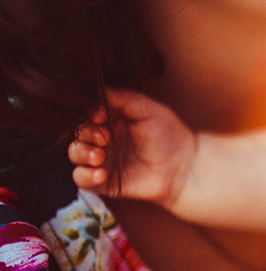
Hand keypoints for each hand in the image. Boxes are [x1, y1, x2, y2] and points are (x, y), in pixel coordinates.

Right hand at [68, 88, 195, 205]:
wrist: (184, 166)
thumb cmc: (170, 136)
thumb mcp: (148, 110)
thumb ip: (123, 98)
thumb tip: (98, 88)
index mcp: (112, 120)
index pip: (87, 113)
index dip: (89, 114)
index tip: (100, 115)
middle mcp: (104, 139)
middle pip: (78, 133)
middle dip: (86, 134)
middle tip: (104, 137)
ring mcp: (103, 161)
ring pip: (75, 154)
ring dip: (82, 153)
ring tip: (100, 156)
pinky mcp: (104, 182)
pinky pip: (82, 179)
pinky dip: (85, 175)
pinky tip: (102, 173)